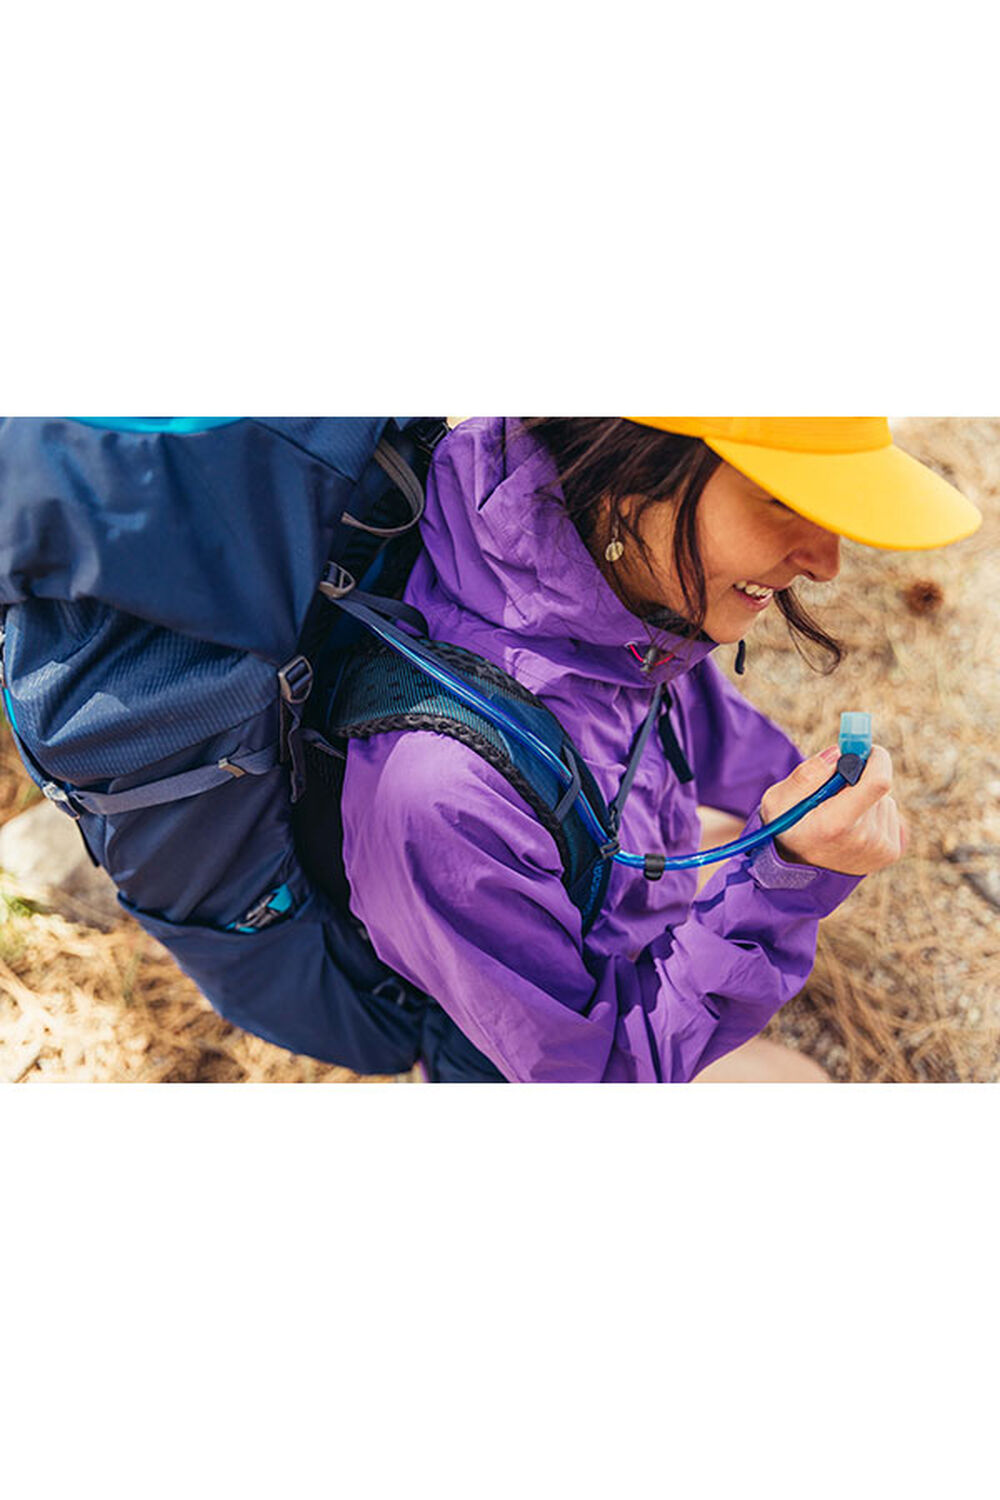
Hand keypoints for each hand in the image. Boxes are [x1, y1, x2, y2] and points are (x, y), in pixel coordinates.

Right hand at [760, 744, 907, 876]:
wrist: (797, 874)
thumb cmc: (786, 829)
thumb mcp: (778, 800)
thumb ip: (806, 774)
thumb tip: (839, 753)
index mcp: (835, 824)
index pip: (878, 782)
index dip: (876, 759)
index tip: (866, 750)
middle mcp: (864, 839)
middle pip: (877, 788)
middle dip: (859, 779)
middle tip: (836, 787)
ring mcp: (880, 848)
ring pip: (884, 801)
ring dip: (864, 799)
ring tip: (839, 815)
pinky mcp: (890, 852)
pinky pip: (889, 815)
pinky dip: (873, 814)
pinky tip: (852, 829)